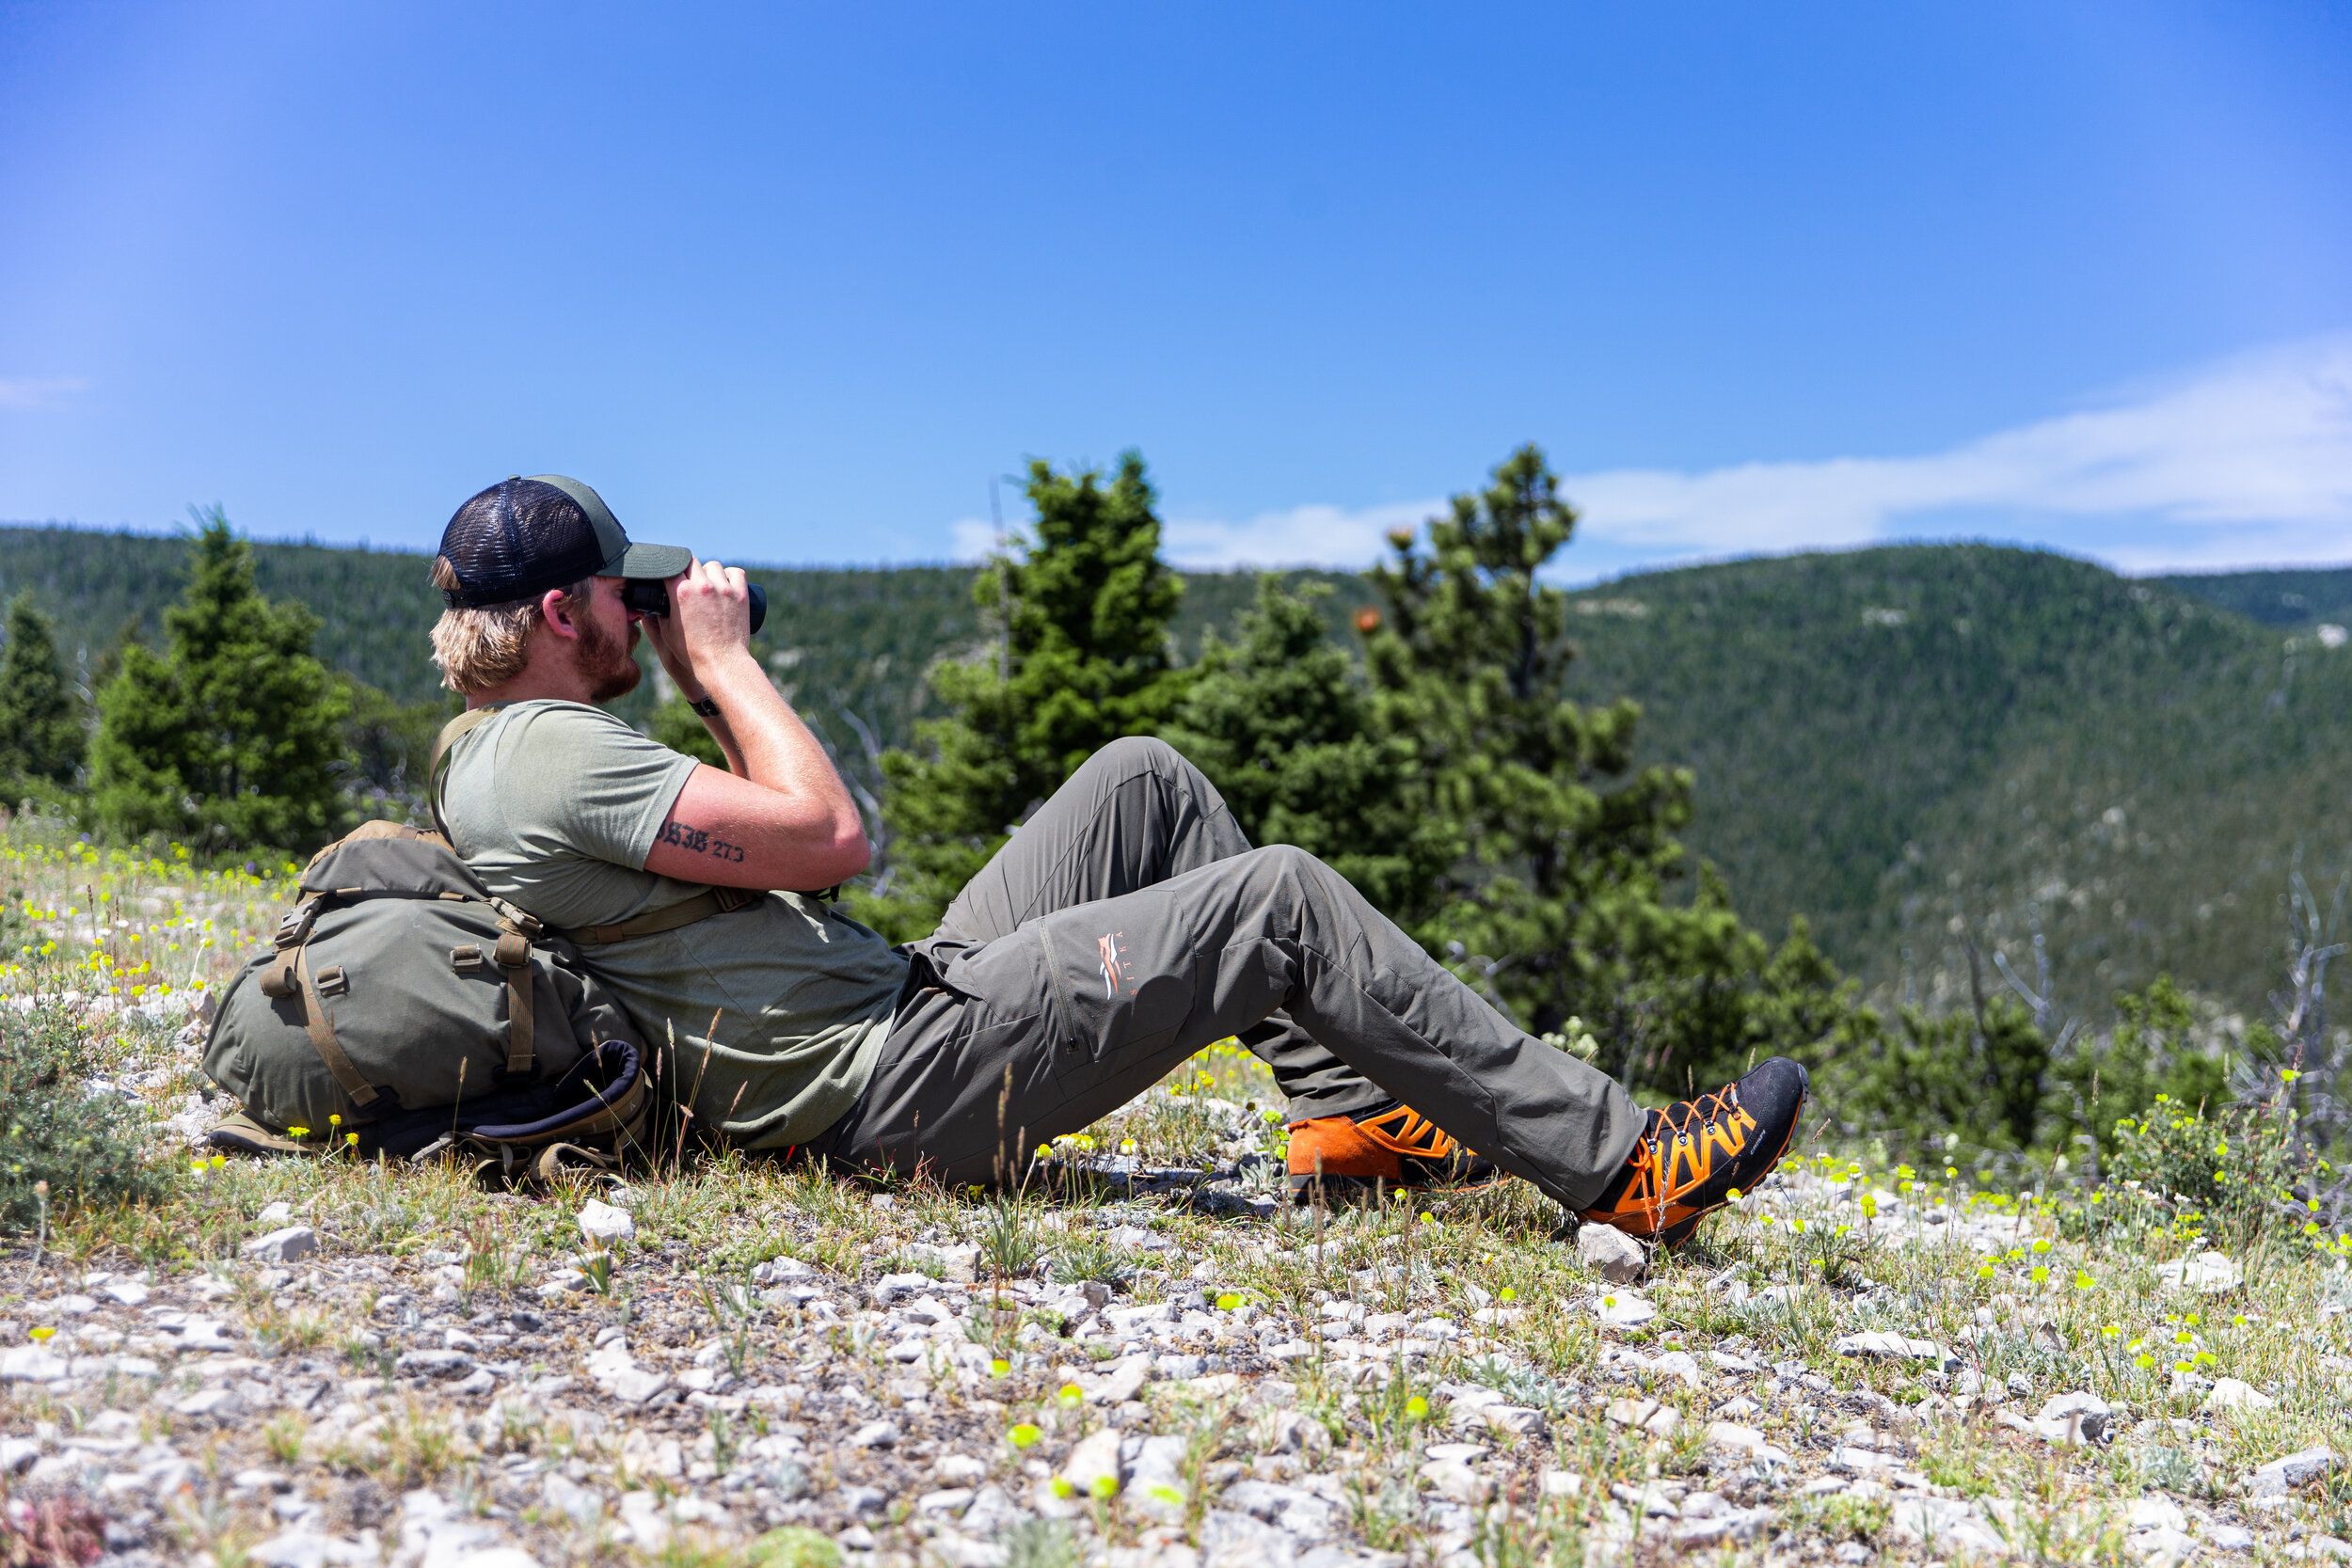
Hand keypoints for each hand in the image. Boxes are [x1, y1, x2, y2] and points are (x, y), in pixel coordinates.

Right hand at [639, 558, 751, 696]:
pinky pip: (736, 572)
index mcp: (681, 593)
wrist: (722, 664)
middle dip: (687, 569)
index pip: (670, 566)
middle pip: (691, 561)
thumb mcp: (667, 633)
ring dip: (709, 572)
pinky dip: (731, 575)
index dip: (669, 568)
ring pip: (714, 566)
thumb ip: (658, 614)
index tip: (670, 573)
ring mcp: (724, 589)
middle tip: (689, 580)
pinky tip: (726, 583)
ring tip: (708, 584)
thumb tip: (651, 604)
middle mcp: (702, 587)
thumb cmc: (693, 652)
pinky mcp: (741, 595)